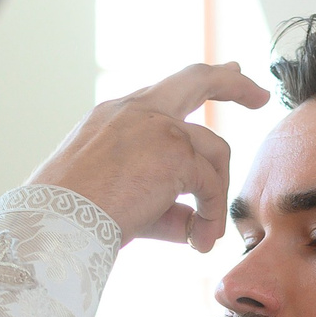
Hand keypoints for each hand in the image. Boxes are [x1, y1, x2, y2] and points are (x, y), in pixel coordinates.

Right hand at [28, 62, 267, 249]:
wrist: (54, 224)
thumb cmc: (74, 219)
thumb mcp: (120, 197)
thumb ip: (164, 203)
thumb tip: (195, 222)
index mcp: (117, 114)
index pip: (166, 92)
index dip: (199, 86)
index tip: (226, 74)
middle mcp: (137, 109)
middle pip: (198, 79)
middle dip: (234, 84)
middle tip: (260, 96)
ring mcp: (157, 125)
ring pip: (214, 152)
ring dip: (216, 198)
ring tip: (203, 238)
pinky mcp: (174, 151)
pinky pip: (211, 185)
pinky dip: (211, 216)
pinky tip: (198, 243)